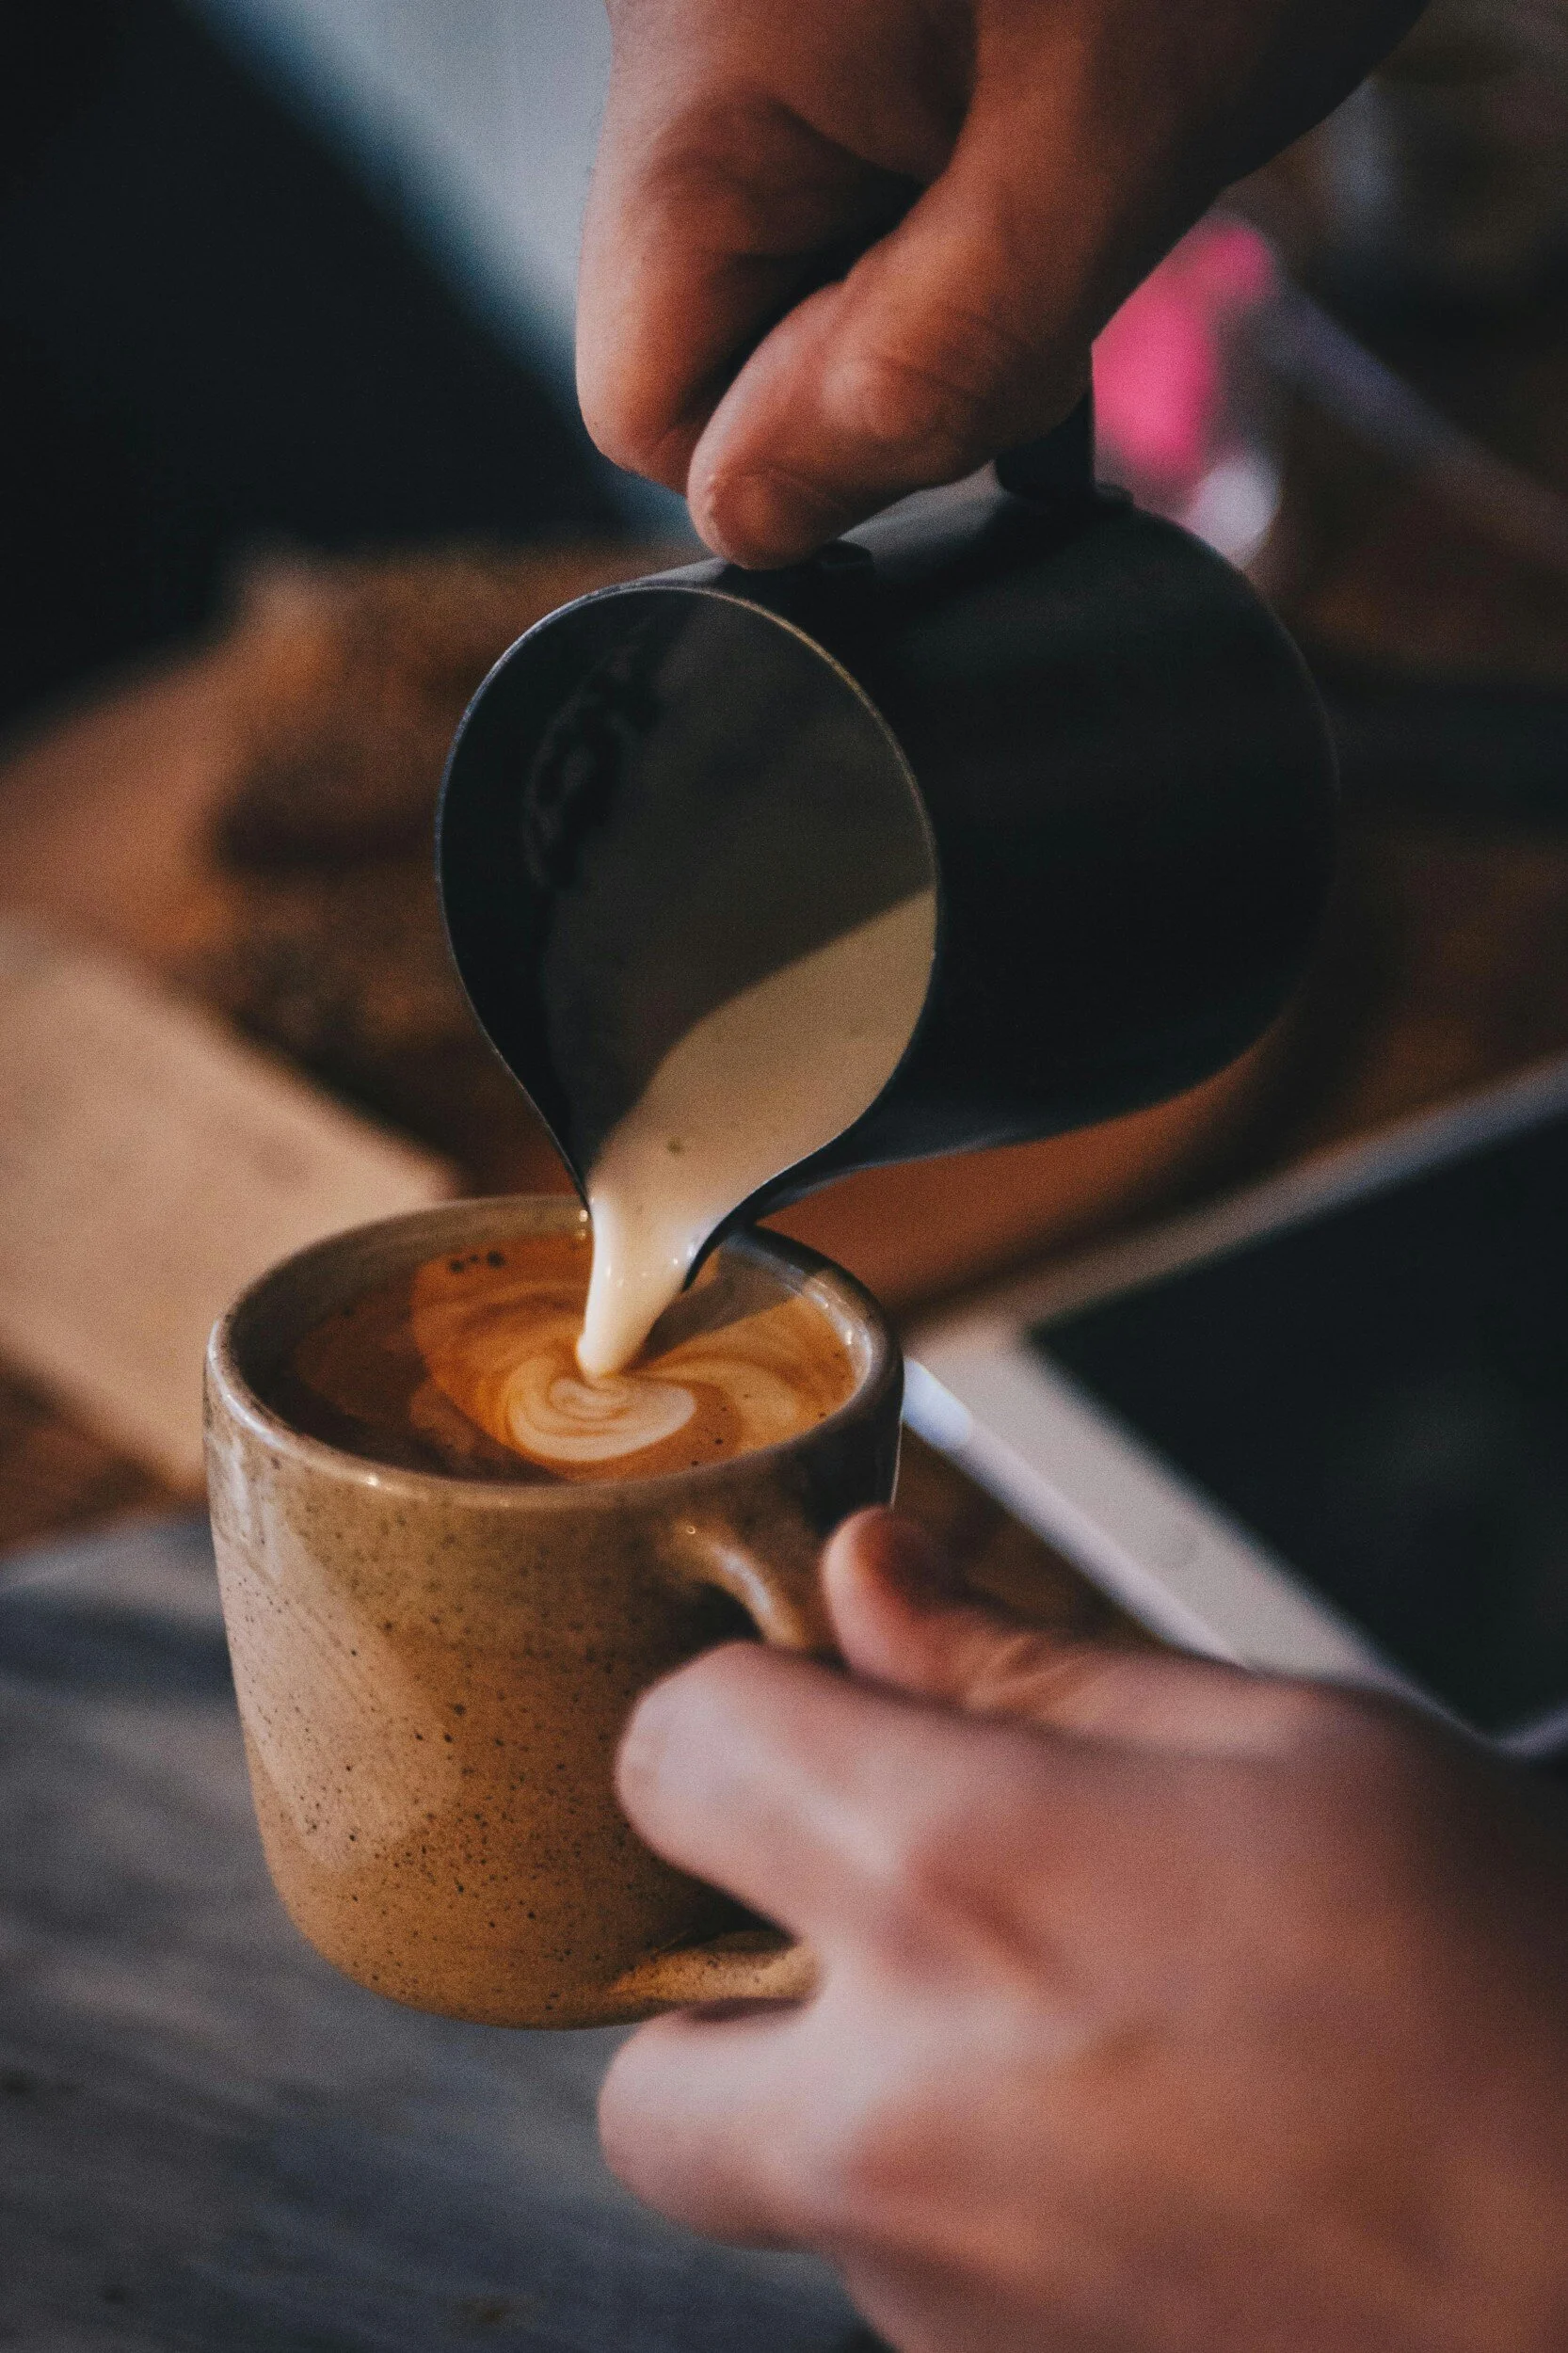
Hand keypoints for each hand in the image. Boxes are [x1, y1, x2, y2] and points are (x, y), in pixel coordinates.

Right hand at [577, 0, 1422, 564]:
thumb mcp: (1112, 139)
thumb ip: (936, 358)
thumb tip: (758, 519)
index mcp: (706, 84)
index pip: (648, 412)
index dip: (812, 458)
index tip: (966, 383)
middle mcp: (687, 48)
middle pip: (721, 339)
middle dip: (886, 352)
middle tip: (1050, 240)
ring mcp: (753, 26)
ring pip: (801, 264)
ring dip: (942, 276)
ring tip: (1070, 152)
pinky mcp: (832, 19)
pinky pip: (853, 173)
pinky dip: (959, 201)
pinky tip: (1056, 145)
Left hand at [601, 1509, 1567, 2352]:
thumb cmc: (1504, 1992)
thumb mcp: (1287, 1745)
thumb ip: (1026, 1666)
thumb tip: (864, 1585)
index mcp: (957, 1892)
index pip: (675, 1756)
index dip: (732, 1704)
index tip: (802, 1706)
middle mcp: (903, 2123)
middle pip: (644, 2074)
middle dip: (721, 1990)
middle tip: (867, 1921)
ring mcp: (950, 2301)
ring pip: (783, 2200)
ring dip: (854, 2105)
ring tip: (1066, 2037)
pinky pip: (905, 2288)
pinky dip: (958, 2213)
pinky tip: (1126, 2147)